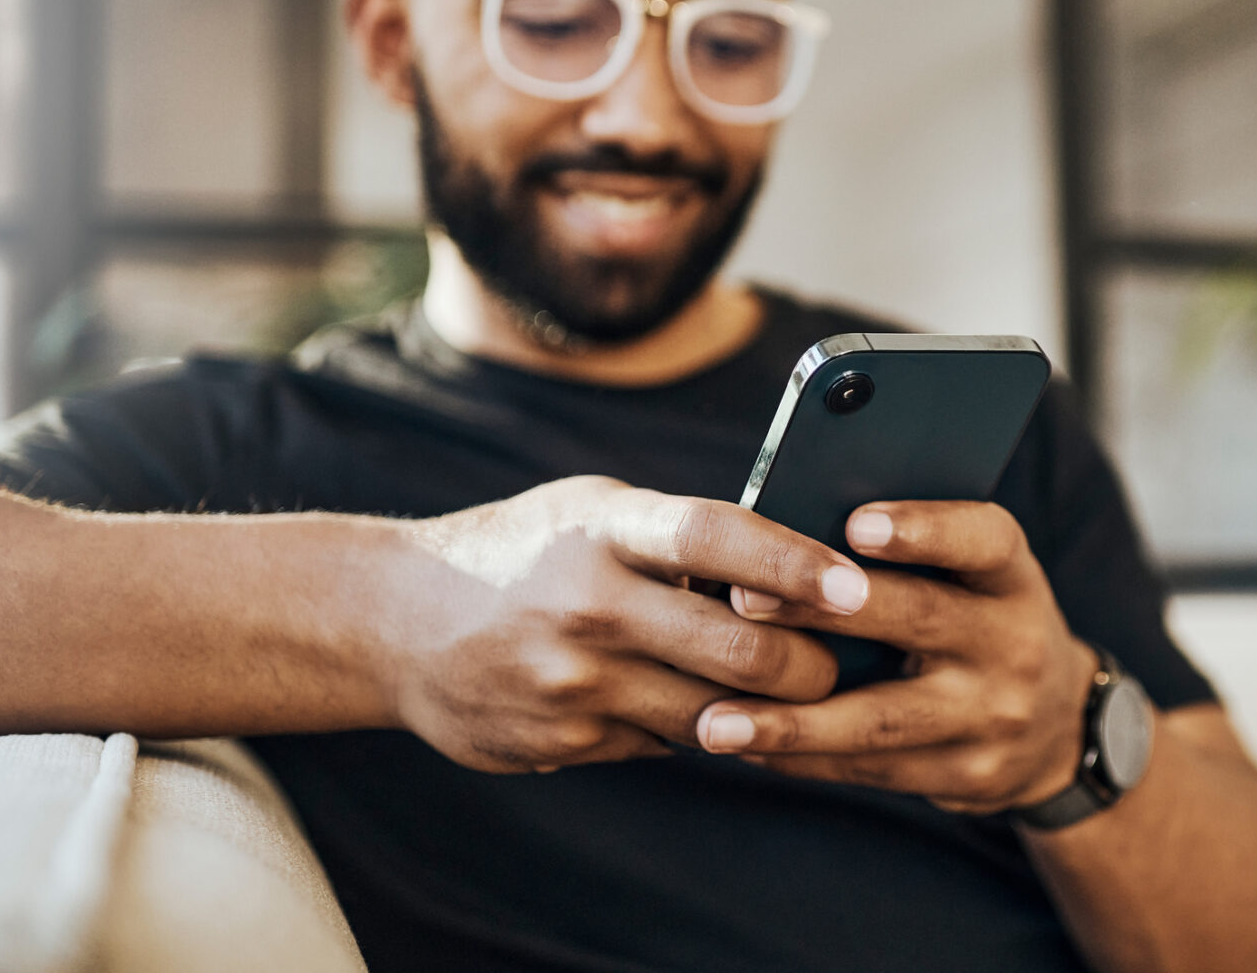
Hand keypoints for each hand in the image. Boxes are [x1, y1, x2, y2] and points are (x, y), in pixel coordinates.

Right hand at [386, 475, 871, 773]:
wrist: (399, 622)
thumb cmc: (529, 550)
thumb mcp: (593, 512)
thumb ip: (682, 534)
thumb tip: (800, 567)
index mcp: (605, 528)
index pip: (718, 539)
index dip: (795, 565)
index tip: (857, 585)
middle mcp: (590, 603)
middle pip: (739, 650)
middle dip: (811, 665)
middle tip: (840, 660)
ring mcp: (575, 681)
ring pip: (716, 714)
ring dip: (765, 710)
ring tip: (790, 690)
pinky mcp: (565, 740)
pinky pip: (667, 744)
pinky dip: (696, 727)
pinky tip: (694, 704)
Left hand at [694, 501, 1099, 813]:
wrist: (1053, 729)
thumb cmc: (974, 621)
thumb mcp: (970, 577)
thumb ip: (906, 554)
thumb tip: (786, 526)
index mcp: (1010, 575)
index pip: (982, 539)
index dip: (924, 530)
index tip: (856, 526)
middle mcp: (1013, 642)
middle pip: (919, 619)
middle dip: (825, 614)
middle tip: (743, 603)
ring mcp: (994, 716)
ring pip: (884, 717)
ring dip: (793, 722)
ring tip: (716, 722)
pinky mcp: (967, 774)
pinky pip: (873, 769)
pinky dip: (801, 758)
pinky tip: (743, 746)